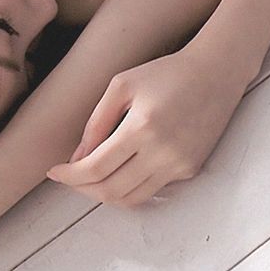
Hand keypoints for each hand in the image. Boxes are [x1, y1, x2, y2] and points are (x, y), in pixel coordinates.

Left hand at [45, 46, 245, 206]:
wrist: (216, 72)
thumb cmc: (166, 71)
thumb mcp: (123, 84)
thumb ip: (97, 121)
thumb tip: (78, 159)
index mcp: (141, 126)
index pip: (95, 168)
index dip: (70, 176)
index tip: (54, 172)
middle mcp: (162, 152)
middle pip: (110, 190)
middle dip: (82, 189)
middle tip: (69, 178)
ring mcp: (179, 164)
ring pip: (131, 199)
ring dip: (105, 194)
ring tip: (90, 178)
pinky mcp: (191, 169)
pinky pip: (152, 190)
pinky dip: (130, 188)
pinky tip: (120, 172)